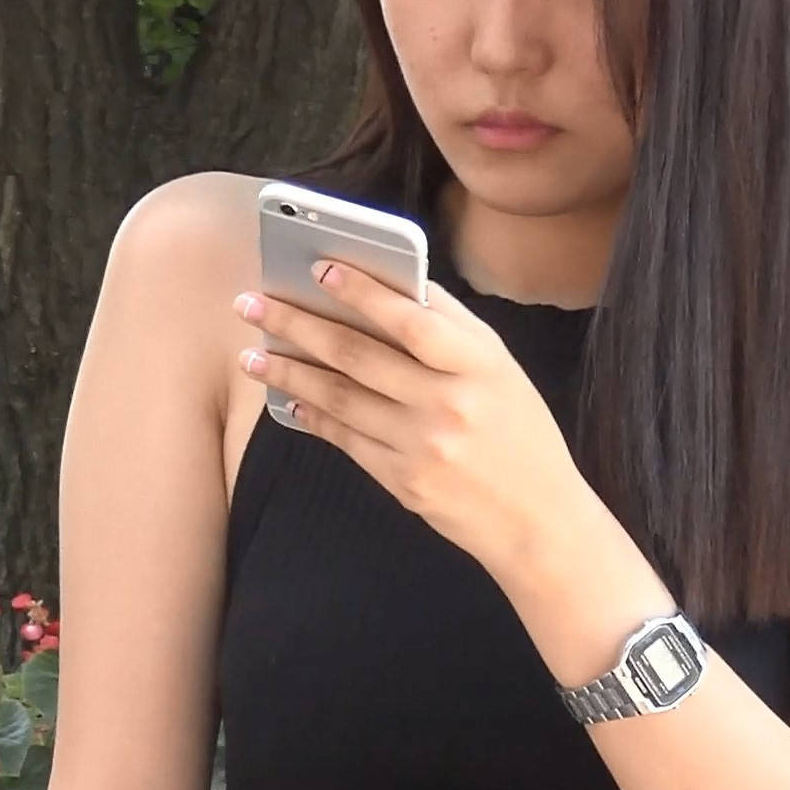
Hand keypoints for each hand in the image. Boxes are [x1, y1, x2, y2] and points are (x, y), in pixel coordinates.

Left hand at [238, 259, 592, 590]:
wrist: (537, 521)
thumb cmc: (519, 433)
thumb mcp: (500, 370)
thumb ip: (450, 328)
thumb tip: (390, 286)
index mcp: (478, 365)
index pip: (409, 317)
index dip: (360, 290)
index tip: (317, 268)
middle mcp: (448, 404)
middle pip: (358, 356)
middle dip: (297, 324)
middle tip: (252, 303)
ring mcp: (423, 447)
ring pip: (341, 399)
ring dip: (291, 372)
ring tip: (254, 354)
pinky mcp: (404, 483)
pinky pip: (347, 440)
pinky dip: (315, 417)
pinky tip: (290, 399)